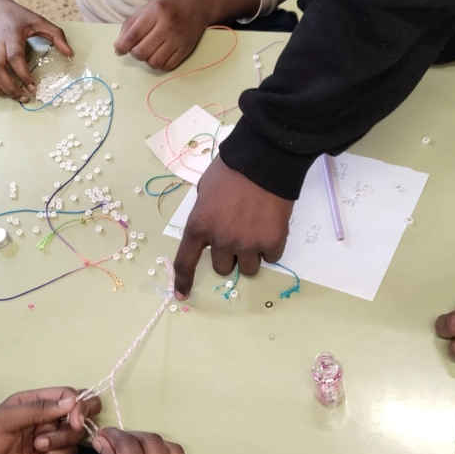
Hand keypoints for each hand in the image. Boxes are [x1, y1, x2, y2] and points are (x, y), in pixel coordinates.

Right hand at [0, 0, 72, 100]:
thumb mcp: (39, 21)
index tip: (33, 88)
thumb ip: (57, 36)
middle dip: (9, 87)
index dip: (23, 75)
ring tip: (12, 96)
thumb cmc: (18, 17)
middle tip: (24, 97)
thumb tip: (70, 54)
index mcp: (11, 35)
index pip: (14, 57)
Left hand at [0, 388, 100, 453]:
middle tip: (70, 429)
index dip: (77, 405)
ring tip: (37, 449)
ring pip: (74, 436)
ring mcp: (46, 441)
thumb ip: (37, 410)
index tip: (74, 421)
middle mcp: (42, 418)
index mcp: (30, 402)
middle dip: (79, 420)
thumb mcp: (2, 422)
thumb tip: (72, 403)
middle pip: (78, 412)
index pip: (66, 395)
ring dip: (61, 442)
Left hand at [114, 0, 210, 70]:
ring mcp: (178, 40)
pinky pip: (167, 67)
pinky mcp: (185, 51)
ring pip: (154, 63)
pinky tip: (160, 54)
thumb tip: (119, 46)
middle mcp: (167, 27)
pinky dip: (159, 63)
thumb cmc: (170, 4)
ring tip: (150, 50)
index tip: (119, 50)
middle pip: (142, 52)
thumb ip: (131, 24)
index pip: (133, 35)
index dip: (122, 46)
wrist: (199, 4)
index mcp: (156, 12)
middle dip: (135, 53)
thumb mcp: (148, 7)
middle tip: (138, 47)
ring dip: (147, 59)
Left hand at [173, 156, 293, 298]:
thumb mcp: (205, 190)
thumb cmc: (231, 169)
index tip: (182, 294)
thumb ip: (205, 214)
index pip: (186, 261)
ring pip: (248, 268)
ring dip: (250, 255)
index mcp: (199, 226)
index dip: (183, 280)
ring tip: (256, 230)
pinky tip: (270, 225)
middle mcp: (221, 240)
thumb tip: (211, 230)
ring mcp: (248, 244)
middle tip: (238, 235)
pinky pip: (271, 257)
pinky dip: (270, 246)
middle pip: (223, 268)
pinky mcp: (272, 242)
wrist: (265, 158)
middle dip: (229, 255)